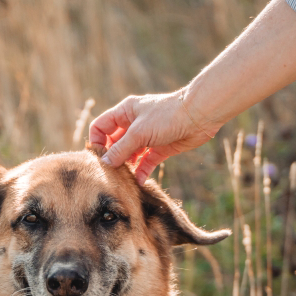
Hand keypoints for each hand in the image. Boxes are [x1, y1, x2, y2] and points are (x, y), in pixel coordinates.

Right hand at [88, 91, 221, 182]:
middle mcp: (133, 124)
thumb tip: (104, 163)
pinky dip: (141, 172)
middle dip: (111, 158)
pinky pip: (146, 163)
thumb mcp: (139, 132)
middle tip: (109, 174)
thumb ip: (120, 149)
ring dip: (126, 167)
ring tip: (123, 180)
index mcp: (125, 112)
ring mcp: (147, 137)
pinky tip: (138, 183)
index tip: (98, 158)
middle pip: (114, 143)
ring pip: (129, 155)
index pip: (101, 126)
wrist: (199, 116)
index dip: (96, 141)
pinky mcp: (160, 149)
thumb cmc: (167, 116)